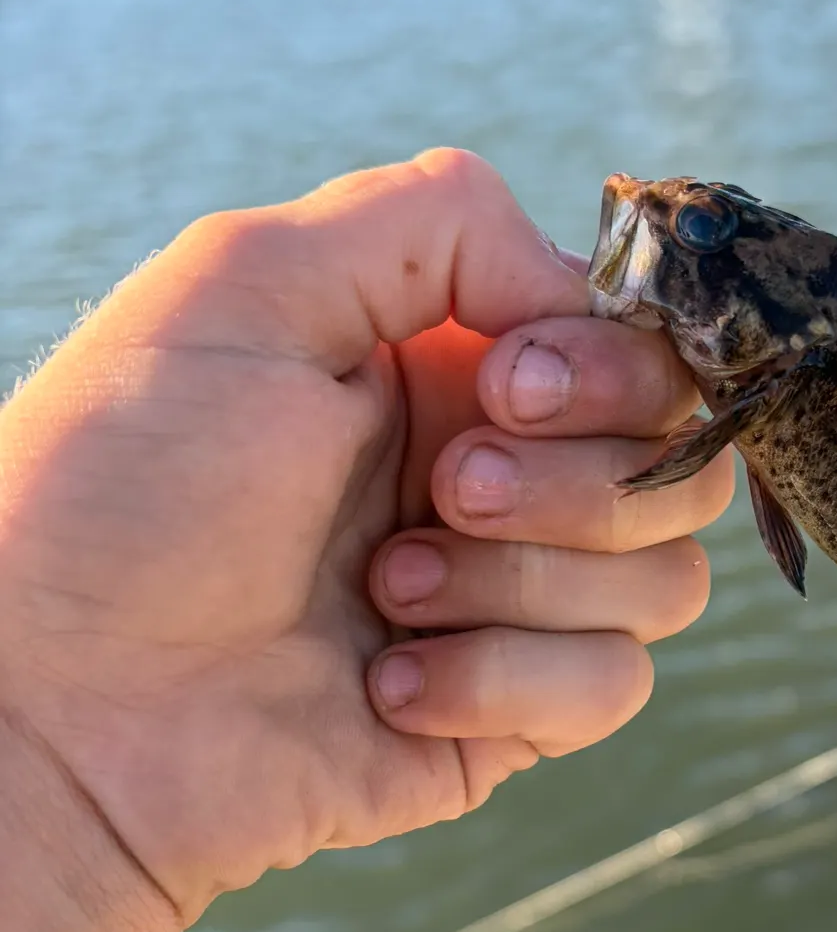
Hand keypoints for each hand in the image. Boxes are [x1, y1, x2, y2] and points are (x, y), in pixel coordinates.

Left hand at [0, 149, 732, 931]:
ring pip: (666, 579)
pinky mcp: (516, 710)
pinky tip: (384, 682)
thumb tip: (577, 289)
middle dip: (570, 483)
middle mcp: (510, 472)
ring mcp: (520, 595)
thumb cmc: (125, 482)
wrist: (54, 705)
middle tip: (440, 490)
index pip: (642, 349)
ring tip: (382, 589)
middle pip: (679, 461)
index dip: (606, 370)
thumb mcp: (247, 283)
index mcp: (464, 366)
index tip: (502, 389)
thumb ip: (433, 221)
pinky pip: (613, 687)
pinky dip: (502, 680)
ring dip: (523, 584)